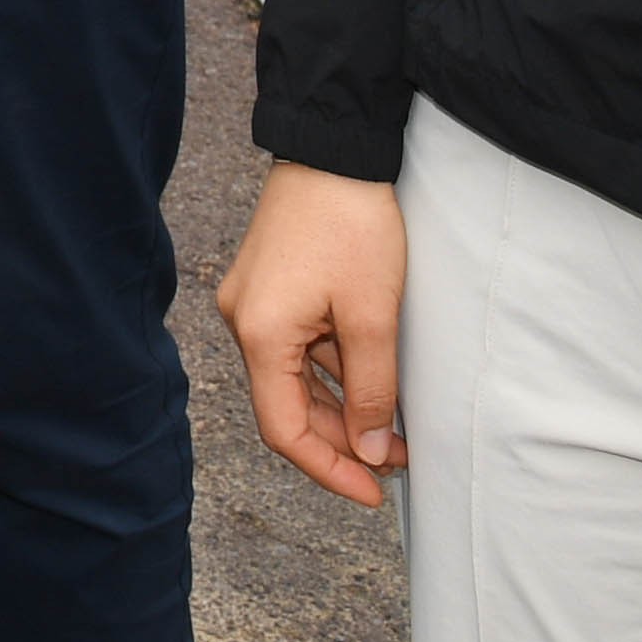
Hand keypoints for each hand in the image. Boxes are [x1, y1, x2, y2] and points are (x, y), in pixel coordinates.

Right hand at [214, 161, 406, 507]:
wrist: (333, 149)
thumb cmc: (352, 224)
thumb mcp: (373, 315)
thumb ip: (372, 390)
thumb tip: (372, 450)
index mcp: (260, 332)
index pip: (284, 429)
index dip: (329, 469)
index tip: (373, 492)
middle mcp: (243, 321)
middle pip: (287, 405)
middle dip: (343, 439)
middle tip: (398, 460)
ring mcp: (253, 302)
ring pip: (294, 378)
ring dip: (341, 406)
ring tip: (396, 424)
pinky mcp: (268, 287)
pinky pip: (296, 347)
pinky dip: (332, 371)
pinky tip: (372, 378)